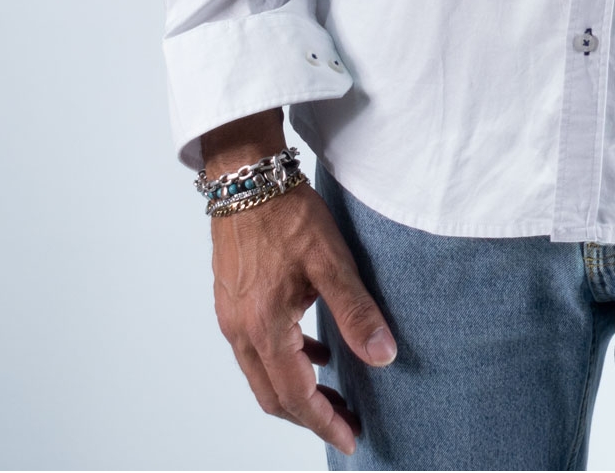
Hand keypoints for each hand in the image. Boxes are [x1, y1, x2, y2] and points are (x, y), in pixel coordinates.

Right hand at [210, 178, 396, 456]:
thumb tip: (383, 356)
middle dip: (310, 415)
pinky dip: (284, 362)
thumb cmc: (287, 212)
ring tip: (333, 393)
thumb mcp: (331, 260)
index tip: (351, 439)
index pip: (296, 396)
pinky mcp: (232, 300)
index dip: (325, 422)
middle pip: (274, 395)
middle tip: (346, 423)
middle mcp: (241, 331)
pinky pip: (256, 350)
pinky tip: (313, 350)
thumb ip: (355, 311)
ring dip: (296, 391)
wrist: (244, 175)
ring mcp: (231, 317)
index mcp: (264, 327)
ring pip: (262, 375)